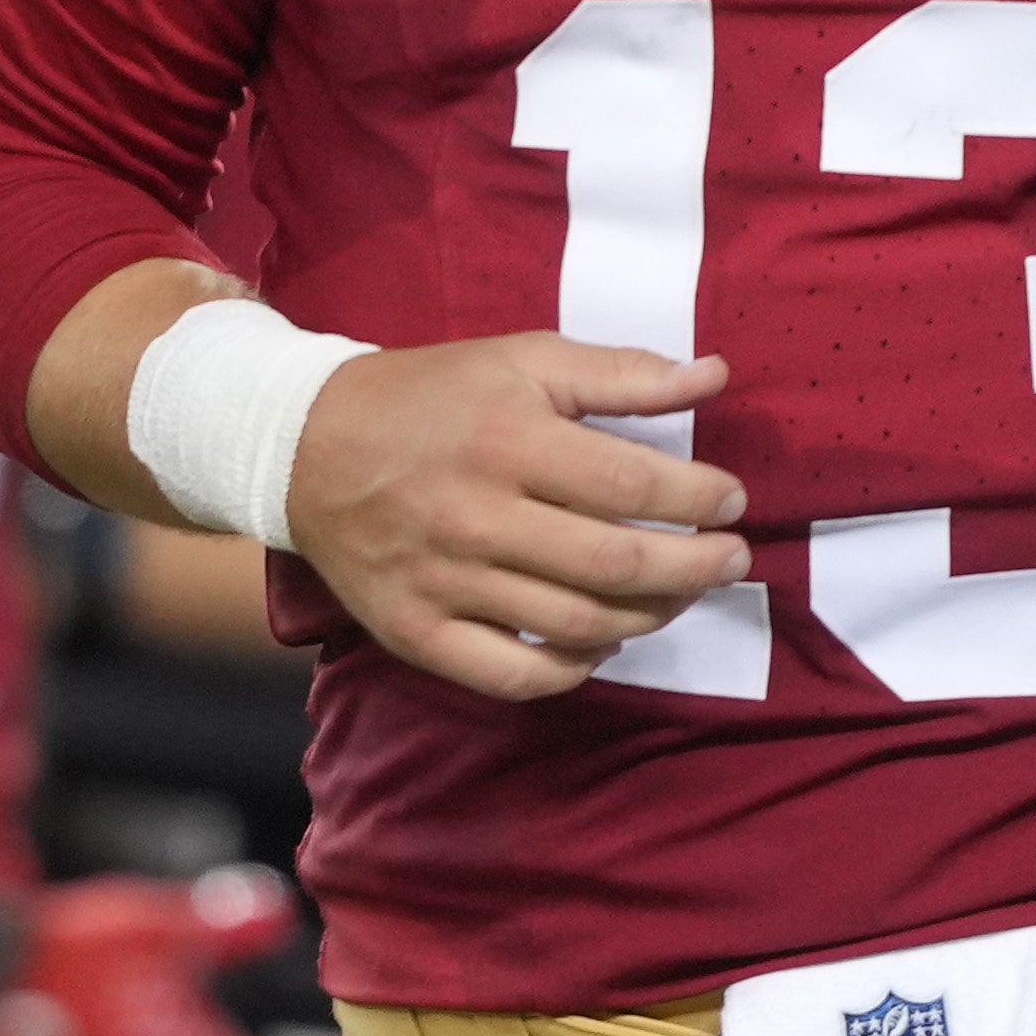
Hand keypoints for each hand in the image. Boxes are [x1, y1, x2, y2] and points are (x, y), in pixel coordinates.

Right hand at [284, 337, 746, 701]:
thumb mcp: (521, 360)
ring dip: (650, 616)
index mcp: (507, 438)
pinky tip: (602, 643)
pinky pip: (513, 676)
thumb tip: (716, 375)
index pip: (631, 483)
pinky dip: (572, 670)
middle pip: (615, 563)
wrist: (304, 445)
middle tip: (732, 559)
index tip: (732, 500)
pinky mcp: (416, 631)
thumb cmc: (431, 397)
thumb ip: (621, 373)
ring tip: (679, 595)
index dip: (699, 498)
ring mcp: (444, 582)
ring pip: (576, 625)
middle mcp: (476, 515)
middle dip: (695, 567)